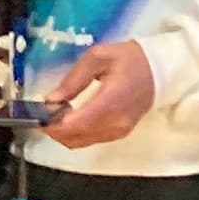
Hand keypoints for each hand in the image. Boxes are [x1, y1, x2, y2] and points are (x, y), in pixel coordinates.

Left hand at [41, 40, 157, 148]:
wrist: (159, 70)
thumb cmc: (129, 59)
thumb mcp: (98, 57)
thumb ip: (73, 79)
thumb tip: (51, 100)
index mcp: (113, 99)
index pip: (78, 122)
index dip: (54, 124)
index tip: (38, 116)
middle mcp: (116, 121)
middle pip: (76, 137)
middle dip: (54, 129)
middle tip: (42, 113)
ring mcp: (119, 131)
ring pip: (81, 142)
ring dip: (63, 133)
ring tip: (54, 114)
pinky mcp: (119, 134)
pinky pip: (90, 140)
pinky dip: (75, 133)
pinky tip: (69, 118)